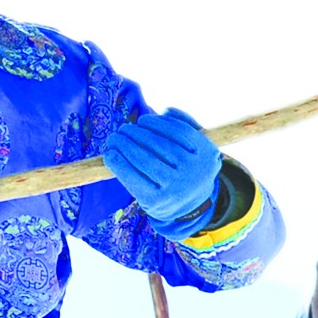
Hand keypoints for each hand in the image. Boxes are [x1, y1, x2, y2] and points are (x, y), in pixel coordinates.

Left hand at [103, 109, 222, 231]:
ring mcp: (175, 187)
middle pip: (160, 145)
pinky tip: (110, 155)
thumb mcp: (195, 147)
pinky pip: (134, 178)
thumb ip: (185, 124)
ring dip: (125, 146)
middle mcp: (194, 171)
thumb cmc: (187, 167)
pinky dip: (119, 165)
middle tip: (123, 129)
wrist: (190, 206)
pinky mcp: (156, 201)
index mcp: (206, 153)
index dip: (158, 124)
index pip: (180, 132)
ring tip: (114, 139)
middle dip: (137, 134)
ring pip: (145, 160)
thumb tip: (164, 112)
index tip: (142, 120)